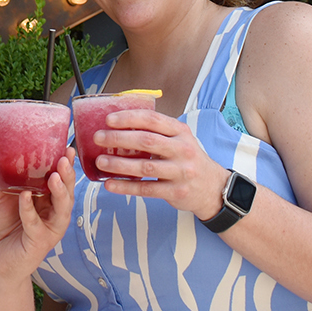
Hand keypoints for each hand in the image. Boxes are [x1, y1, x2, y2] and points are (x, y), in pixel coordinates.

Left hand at [0, 151, 74, 282]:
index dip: (65, 165)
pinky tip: (25, 197)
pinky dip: (30, 210)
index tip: (66, 147)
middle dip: (68, 175)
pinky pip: (36, 225)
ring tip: (54, 177)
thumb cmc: (2, 228)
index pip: (61, 179)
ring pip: (61, 209)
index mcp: (48, 200)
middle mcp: (53, 214)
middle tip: (64, 159)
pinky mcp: (38, 243)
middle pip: (67, 192)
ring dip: (59, 192)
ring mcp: (49, 229)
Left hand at [94, 109, 231, 220]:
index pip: (152, 120)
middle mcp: (182, 149)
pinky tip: (110, 184)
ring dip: (119, 164)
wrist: (213, 187)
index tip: (109, 119)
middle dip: (119, 138)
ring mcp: (180, 172)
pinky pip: (147, 189)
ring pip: (145, 166)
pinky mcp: (176, 192)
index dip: (129, 118)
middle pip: (146, 141)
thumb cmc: (188, 159)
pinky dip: (126, 187)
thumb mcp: (180, 139)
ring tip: (100, 161)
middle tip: (98, 137)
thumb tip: (120, 124)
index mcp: (181, 131)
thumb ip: (157, 131)